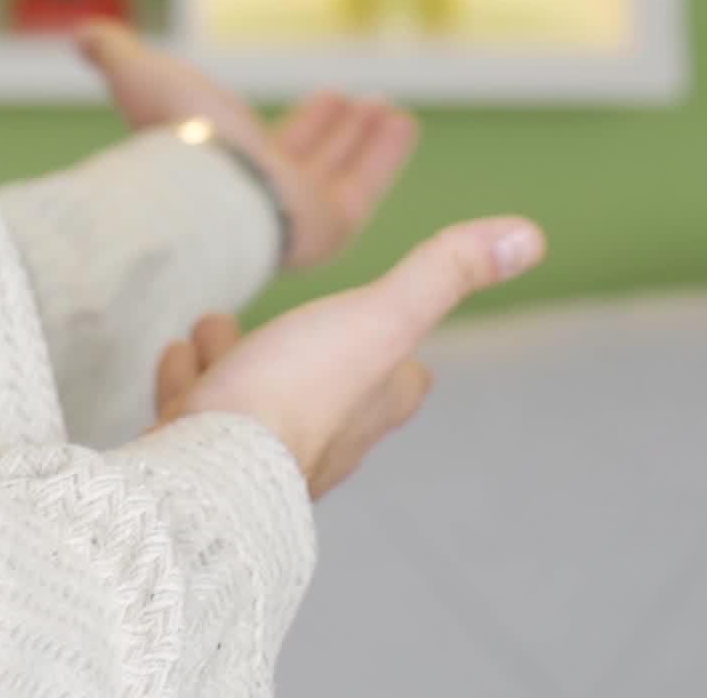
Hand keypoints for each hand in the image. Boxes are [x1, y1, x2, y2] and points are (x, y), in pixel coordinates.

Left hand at [72, 19, 418, 273]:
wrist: (201, 189)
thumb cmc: (171, 136)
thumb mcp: (139, 78)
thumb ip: (115, 53)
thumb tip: (83, 32)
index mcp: (224, 170)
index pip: (271, 147)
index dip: (302, 125)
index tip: (328, 94)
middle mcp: (261, 196)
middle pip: (309, 161)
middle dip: (335, 131)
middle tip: (361, 101)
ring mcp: (296, 212)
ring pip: (338, 172)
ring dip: (364, 139)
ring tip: (388, 106)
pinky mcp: (327, 225)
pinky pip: (364, 187)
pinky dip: (384, 156)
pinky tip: (402, 123)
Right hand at [158, 217, 542, 498]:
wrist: (204, 470)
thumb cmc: (296, 392)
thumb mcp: (379, 317)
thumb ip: (443, 274)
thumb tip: (529, 237)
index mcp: (369, 407)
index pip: (406, 385)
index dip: (404, 359)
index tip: (396, 331)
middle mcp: (322, 440)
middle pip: (325, 391)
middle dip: (306, 351)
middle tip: (289, 325)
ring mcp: (257, 454)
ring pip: (254, 398)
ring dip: (238, 359)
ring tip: (215, 327)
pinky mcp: (201, 459)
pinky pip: (198, 415)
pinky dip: (190, 384)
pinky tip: (177, 359)